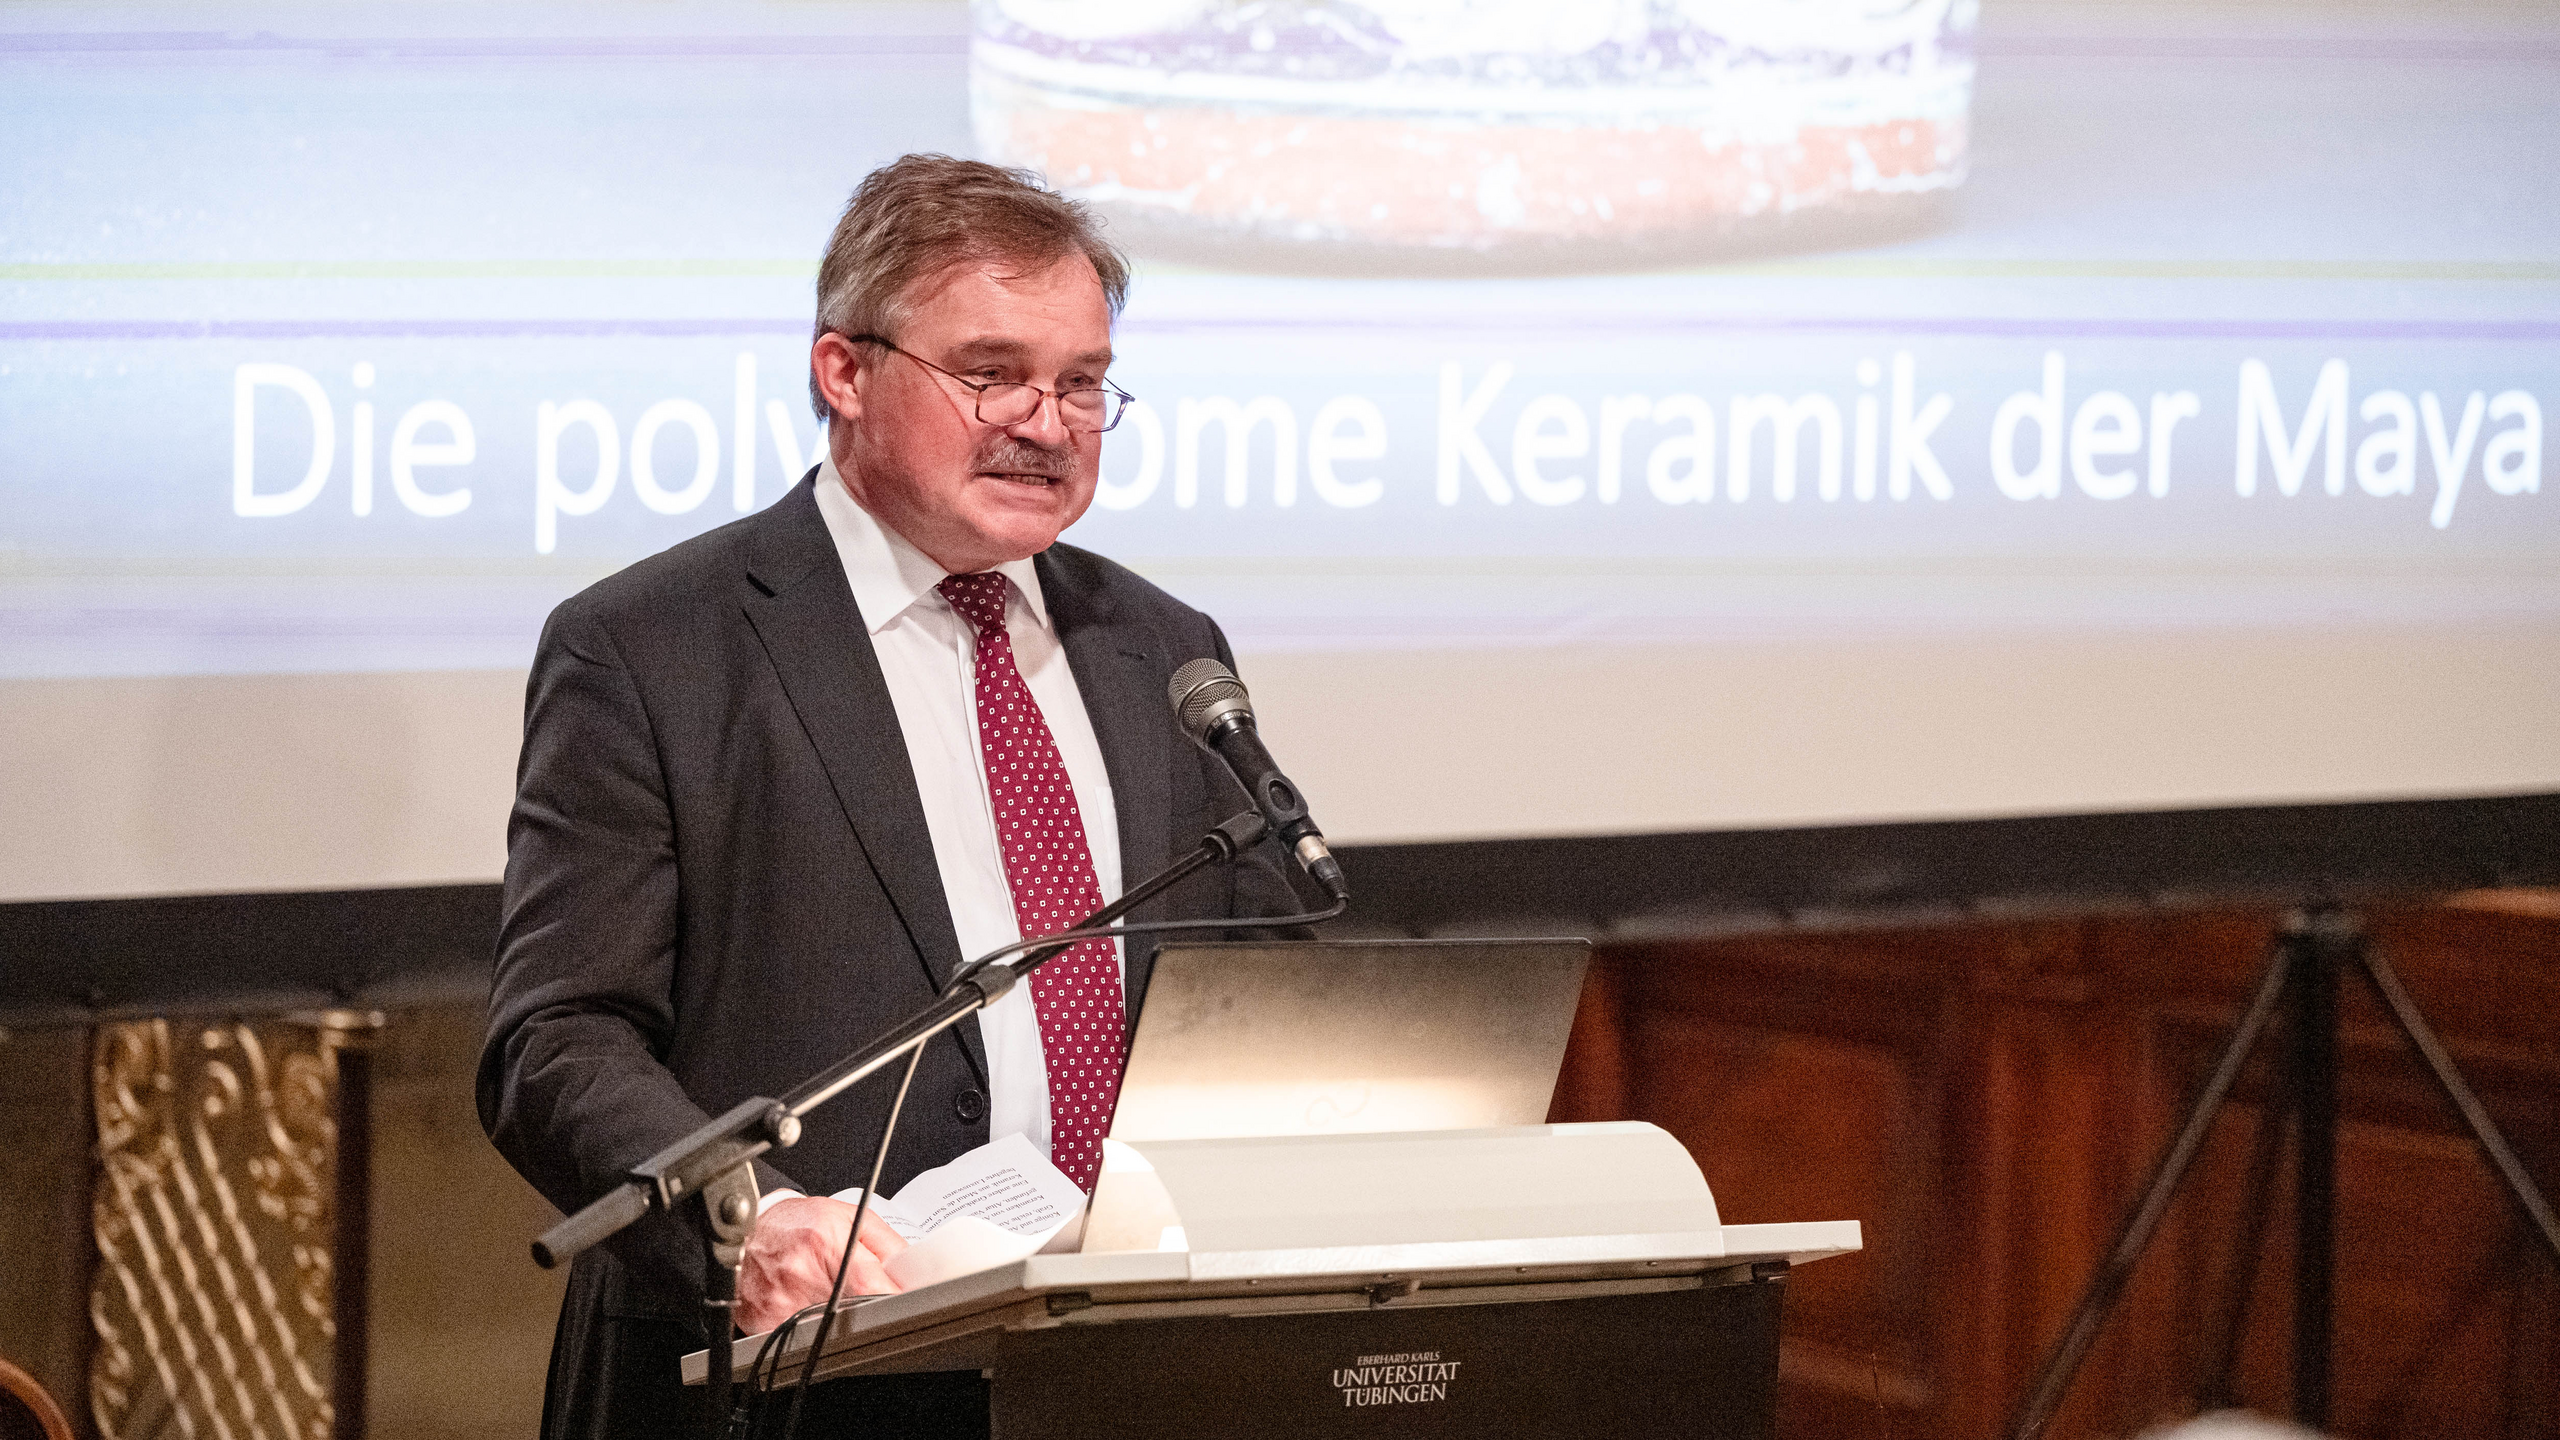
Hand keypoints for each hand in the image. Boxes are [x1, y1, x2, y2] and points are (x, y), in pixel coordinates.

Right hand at [735, 1196, 907, 1334]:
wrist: (745, 1232)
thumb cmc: (798, 1223)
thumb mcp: (850, 1217)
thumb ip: (887, 1245)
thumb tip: (913, 1274)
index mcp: (827, 1242)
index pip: (873, 1288)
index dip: (894, 1303)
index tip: (908, 1309)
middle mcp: (801, 1273)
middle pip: (855, 1315)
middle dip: (871, 1314)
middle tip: (873, 1306)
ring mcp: (781, 1302)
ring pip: (832, 1333)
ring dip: (844, 1326)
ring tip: (837, 1304)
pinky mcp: (764, 1323)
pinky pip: (804, 1341)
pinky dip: (816, 1334)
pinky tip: (812, 1314)